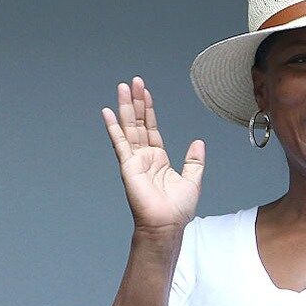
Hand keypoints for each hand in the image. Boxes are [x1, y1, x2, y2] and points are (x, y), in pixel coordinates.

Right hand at [102, 76, 204, 234]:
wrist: (167, 224)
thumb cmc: (177, 209)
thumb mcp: (193, 180)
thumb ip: (194, 161)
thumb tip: (198, 143)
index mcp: (158, 159)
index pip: (152, 128)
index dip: (149, 110)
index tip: (146, 92)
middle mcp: (144, 157)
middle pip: (139, 123)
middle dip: (136, 101)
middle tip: (133, 81)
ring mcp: (135, 160)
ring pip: (129, 128)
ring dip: (125, 107)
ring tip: (122, 87)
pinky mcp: (128, 166)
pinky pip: (120, 143)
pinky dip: (113, 128)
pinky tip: (107, 112)